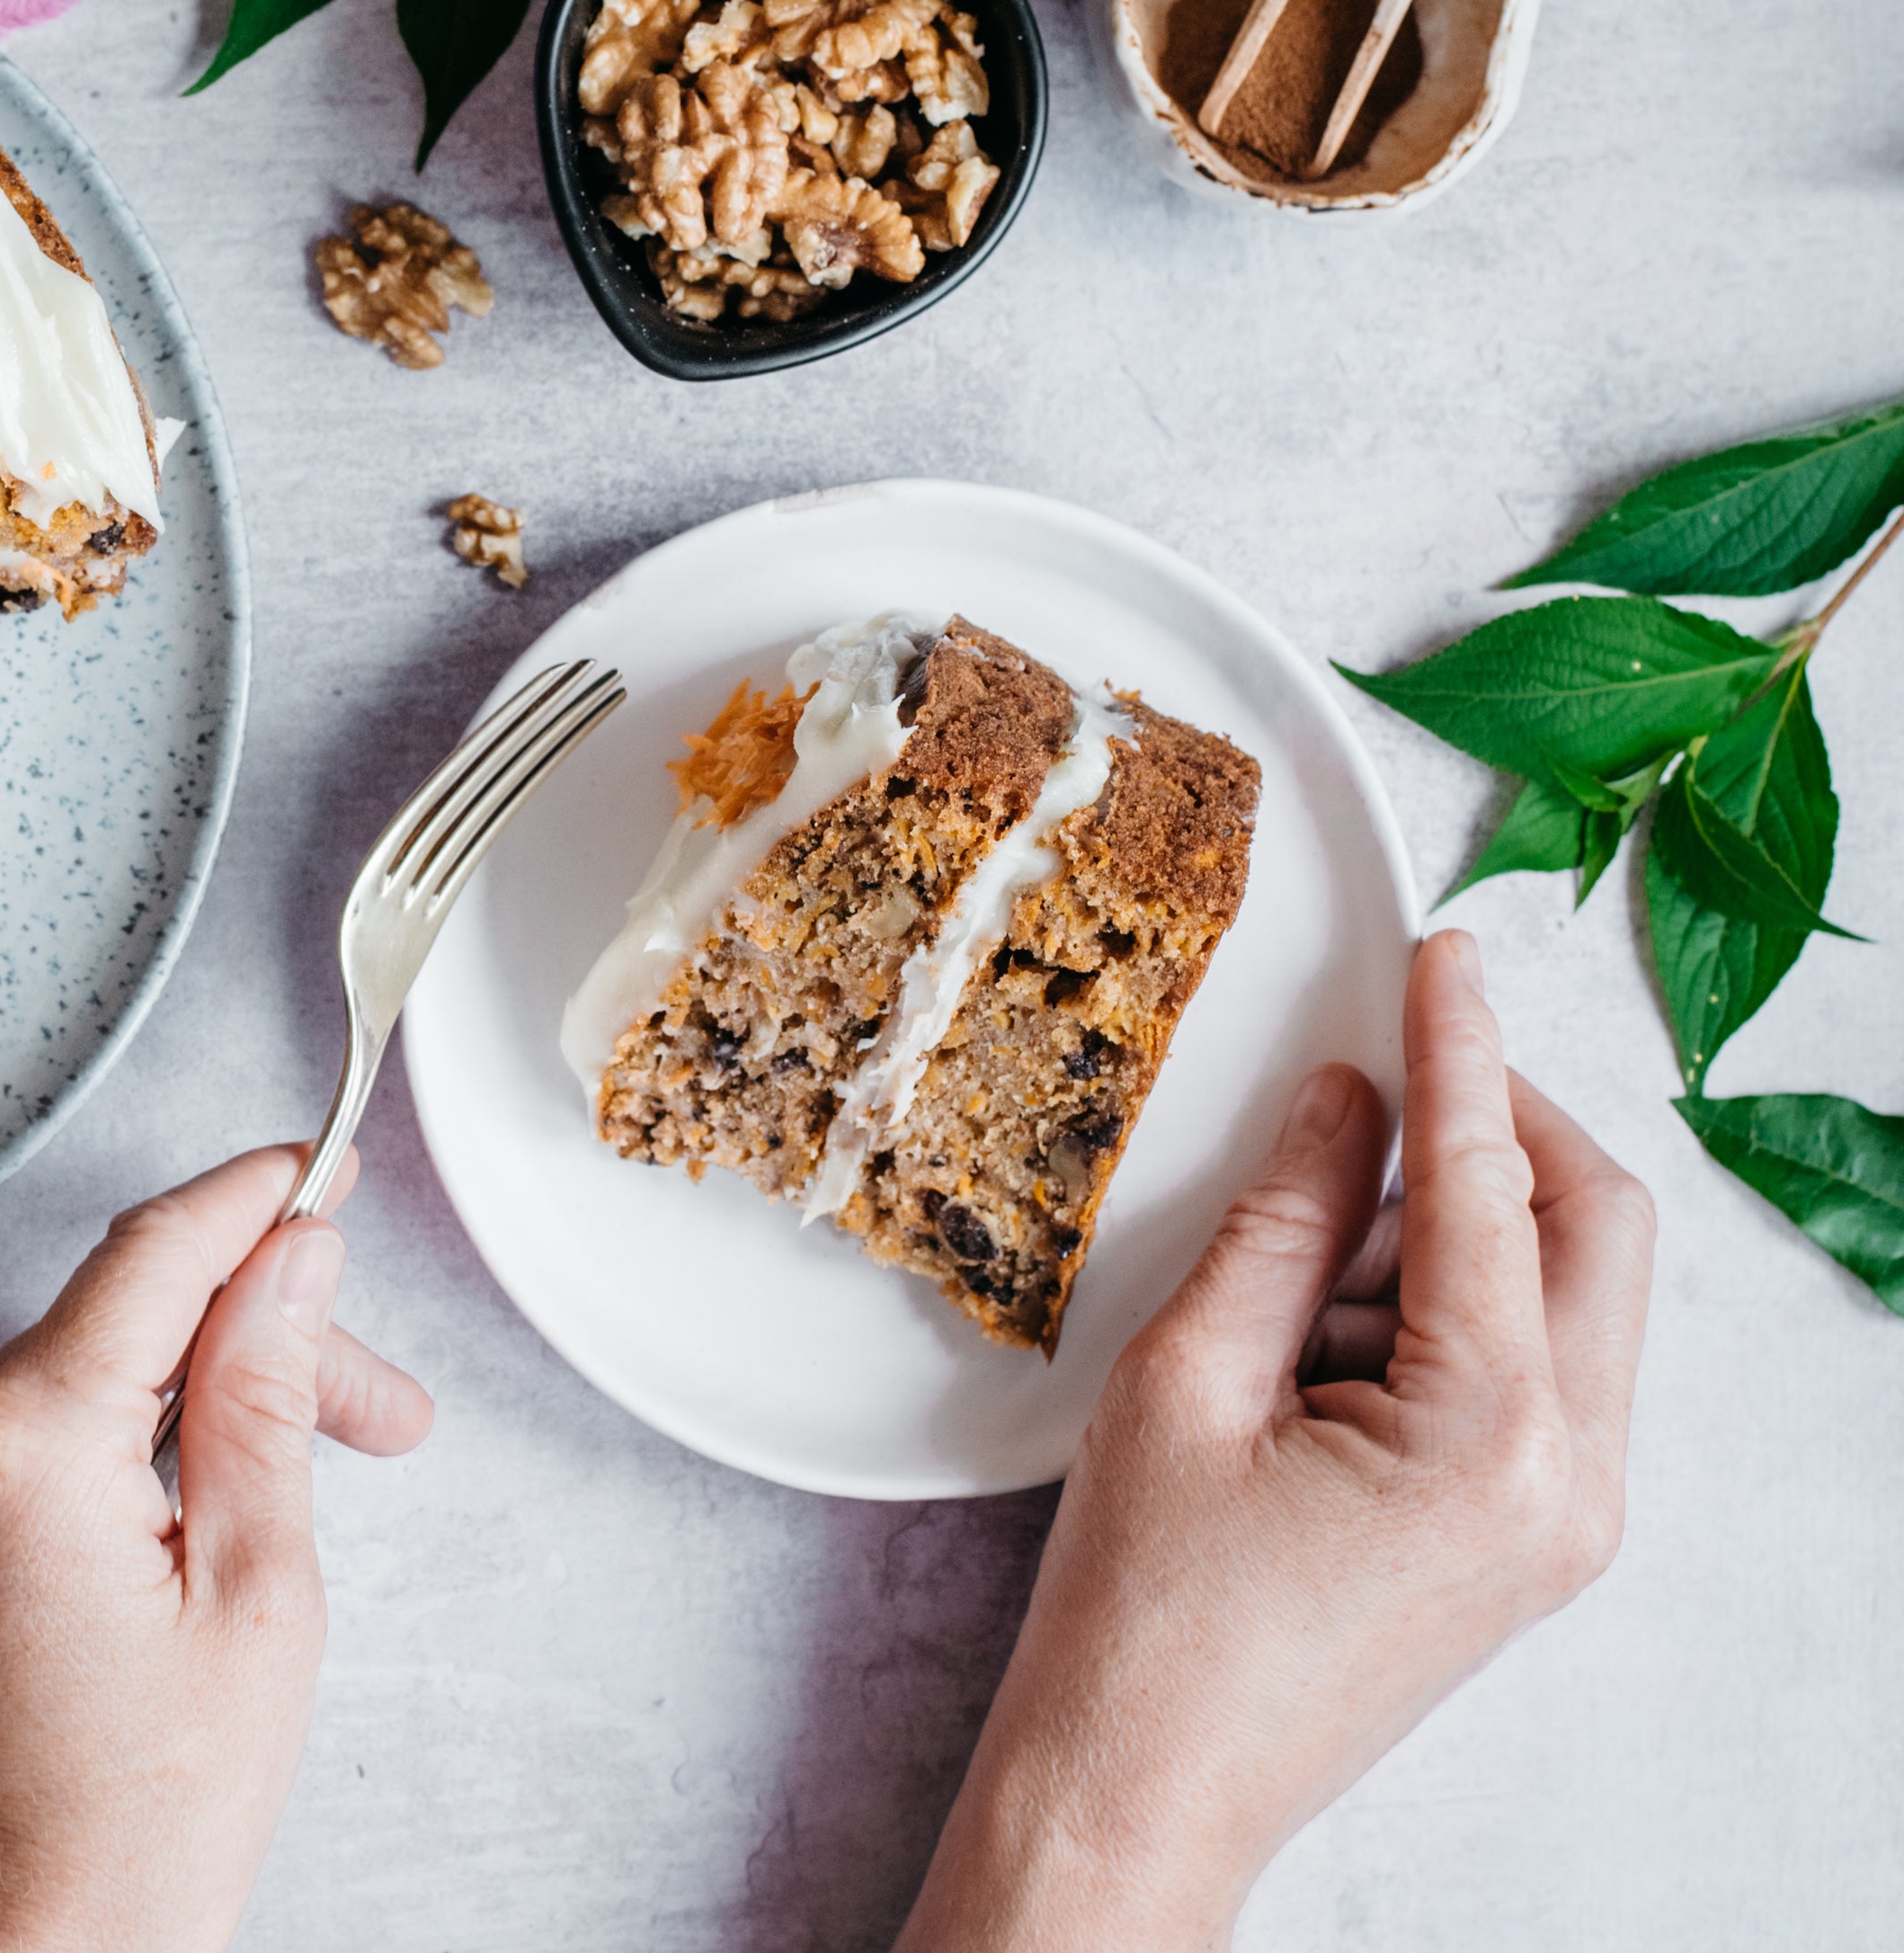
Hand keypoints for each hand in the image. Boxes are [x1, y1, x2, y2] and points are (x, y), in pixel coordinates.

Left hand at [0, 1145, 434, 1952]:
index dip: (253, 1200)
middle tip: (384, 1417)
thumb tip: (287, 1256)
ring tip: (291, 1496)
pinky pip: (1, 1450)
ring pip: (64, 1387)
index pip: (153, 1256)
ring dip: (182, 1412)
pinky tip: (179, 1530)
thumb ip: (264, 1396)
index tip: (326, 1170)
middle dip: (257, 1351)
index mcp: (15, 1445)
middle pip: (118, 1327)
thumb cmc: (145, 1820)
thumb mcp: (259, 1593)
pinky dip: (96, 1461)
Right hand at [897, 929, 1655, 1950]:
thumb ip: (1286, 1221)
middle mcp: (1574, 1481)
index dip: (1460, 1049)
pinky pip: (1534, 1371)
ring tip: (1287, 1296)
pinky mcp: (1533, 1542)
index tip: (1441, 953)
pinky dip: (1449, 1315)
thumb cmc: (1142, 1614)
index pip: (1497, 1186)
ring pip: (1572, 1296)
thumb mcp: (1186, 1381)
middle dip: (1501, 1129)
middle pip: (1599, 1228)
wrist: (1142, 1790)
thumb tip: (1350, 1099)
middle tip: (1386, 1074)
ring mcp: (1569, 1520)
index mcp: (1494, 1435)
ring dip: (1456, 1237)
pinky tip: (1318, 1351)